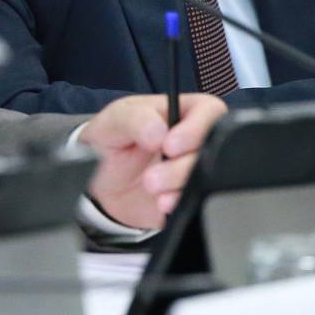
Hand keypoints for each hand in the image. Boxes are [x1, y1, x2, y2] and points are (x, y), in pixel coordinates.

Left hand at [79, 93, 226, 229]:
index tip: (169, 145)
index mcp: (183, 110)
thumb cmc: (112, 139)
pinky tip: (161, 202)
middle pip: (213, 148)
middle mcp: (194, 139)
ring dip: (179, 185)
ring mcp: (193, 168)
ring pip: (209, 177)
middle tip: (152, 174)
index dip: (196, 128)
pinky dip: (180, 203)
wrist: (101, 183)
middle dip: (182, 165)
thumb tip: (159, 131)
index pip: (210, 111)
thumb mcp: (115, 120)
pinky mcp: (191, 195)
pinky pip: (200, 201)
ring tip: (150, 186)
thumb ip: (135, 119)